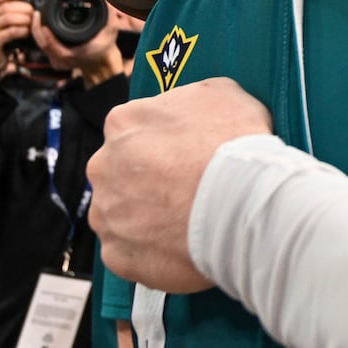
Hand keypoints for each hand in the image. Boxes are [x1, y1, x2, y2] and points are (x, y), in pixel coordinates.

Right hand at [0, 0, 39, 88]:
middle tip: (35, 13)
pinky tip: (27, 32)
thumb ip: (6, 14)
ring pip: (8, 17)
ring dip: (25, 19)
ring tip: (32, 23)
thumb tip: (29, 2)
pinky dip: (22, 30)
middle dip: (24, 8)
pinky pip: (11, 31)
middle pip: (6, 6)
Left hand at [33, 1, 123, 85]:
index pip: (52, 45)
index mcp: (73, 53)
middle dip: (37, 28)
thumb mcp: (111, 29)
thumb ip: (108, 13)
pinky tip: (42, 26)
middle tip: (36, 14)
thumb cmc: (106, 48)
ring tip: (38, 17)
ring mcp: (58, 61)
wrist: (103, 63)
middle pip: (43, 44)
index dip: (45, 34)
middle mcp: (63, 59)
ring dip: (38, 31)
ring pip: (42, 46)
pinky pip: (44, 47)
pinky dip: (42, 36)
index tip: (41, 21)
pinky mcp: (56, 59)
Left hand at [89, 78, 276, 291]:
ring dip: (145, 217)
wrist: (244, 202)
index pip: (133, 129)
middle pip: (121, 172)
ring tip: (186, 222)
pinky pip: (129, 252)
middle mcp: (103, 166)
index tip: (185, 154)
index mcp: (123, 122)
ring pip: (121, 214)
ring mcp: (107, 214)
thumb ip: (191, 98)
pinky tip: (181, 246)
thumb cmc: (235, 143)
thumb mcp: (224, 93)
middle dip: (147, 180)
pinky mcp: (117, 255)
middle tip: (186, 189)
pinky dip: (151, 251)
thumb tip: (190, 107)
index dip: (163, 143)